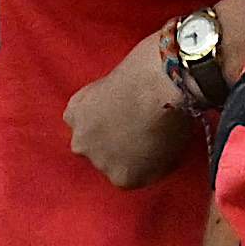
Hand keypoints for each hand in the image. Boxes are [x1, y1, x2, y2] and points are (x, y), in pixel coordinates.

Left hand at [67, 35, 194, 190]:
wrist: (160, 83)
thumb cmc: (145, 67)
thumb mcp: (112, 83)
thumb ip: (110, 104)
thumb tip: (130, 114)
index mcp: (74, 113)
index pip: (90, 130)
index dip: (113, 126)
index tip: (130, 121)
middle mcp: (80, 142)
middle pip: (101, 152)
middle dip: (120, 146)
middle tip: (147, 131)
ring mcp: (101, 162)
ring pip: (122, 167)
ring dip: (138, 158)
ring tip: (162, 138)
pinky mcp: (125, 178)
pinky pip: (145, 176)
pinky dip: (159, 166)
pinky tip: (169, 145)